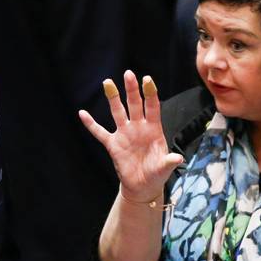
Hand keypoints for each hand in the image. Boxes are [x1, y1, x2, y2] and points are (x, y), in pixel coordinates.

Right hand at [79, 70, 182, 201]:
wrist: (143, 186)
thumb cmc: (156, 174)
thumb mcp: (164, 168)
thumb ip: (169, 162)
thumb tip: (178, 159)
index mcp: (153, 129)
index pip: (153, 107)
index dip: (150, 93)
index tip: (147, 79)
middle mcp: (138, 127)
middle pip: (134, 104)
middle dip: (131, 90)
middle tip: (128, 74)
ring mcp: (124, 134)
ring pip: (118, 112)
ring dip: (113, 98)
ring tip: (108, 82)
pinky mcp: (113, 144)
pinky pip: (100, 132)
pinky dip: (91, 124)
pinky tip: (82, 113)